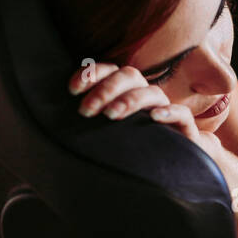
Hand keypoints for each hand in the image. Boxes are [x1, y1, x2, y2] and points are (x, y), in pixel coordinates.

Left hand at [67, 62, 222, 158]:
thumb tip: (52, 126)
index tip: (72, 90)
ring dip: (129, 100)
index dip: (91, 74)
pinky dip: (168, 113)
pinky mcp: (184, 127)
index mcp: (126, 91)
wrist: (175, 167)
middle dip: (105, 89)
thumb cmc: (134, 148)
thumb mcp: (108, 134)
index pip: (108, 71)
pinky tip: (154, 118)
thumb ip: (89, 125)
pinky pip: (181, 114)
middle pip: (128, 76)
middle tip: (85, 111)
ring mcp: (166, 108)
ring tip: (111, 115)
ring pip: (151, 92)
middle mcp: (145, 95)